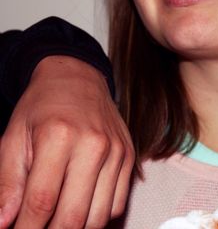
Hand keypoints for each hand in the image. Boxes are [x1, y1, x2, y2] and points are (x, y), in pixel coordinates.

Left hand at [0, 56, 134, 227]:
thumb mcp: (14, 136)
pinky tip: (80, 208)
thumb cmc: (44, 105)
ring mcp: (116, 152)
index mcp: (59, 136)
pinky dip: (97, 217)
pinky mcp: (128, 158)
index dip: (26, 228)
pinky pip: (117, 204)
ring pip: (98, 217)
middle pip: (74, 216)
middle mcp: (94, 145)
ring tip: (58, 222)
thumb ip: (7, 181)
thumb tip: (4, 220)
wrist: (78, 80)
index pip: (42, 200)